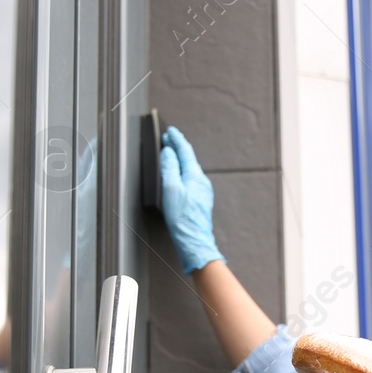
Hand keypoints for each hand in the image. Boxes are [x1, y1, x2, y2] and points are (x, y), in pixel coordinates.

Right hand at [159, 126, 224, 273]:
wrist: (194, 241)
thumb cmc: (182, 218)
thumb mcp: (170, 189)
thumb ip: (169, 168)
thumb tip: (168, 152)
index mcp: (194, 176)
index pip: (185, 151)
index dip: (177, 139)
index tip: (170, 131)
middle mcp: (202, 181)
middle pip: (189, 159)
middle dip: (178, 148)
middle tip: (168, 139)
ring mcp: (203, 191)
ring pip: (191, 169)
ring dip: (181, 160)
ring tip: (172, 154)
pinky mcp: (201, 201)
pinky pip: (191, 179)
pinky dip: (183, 172)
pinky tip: (179, 176)